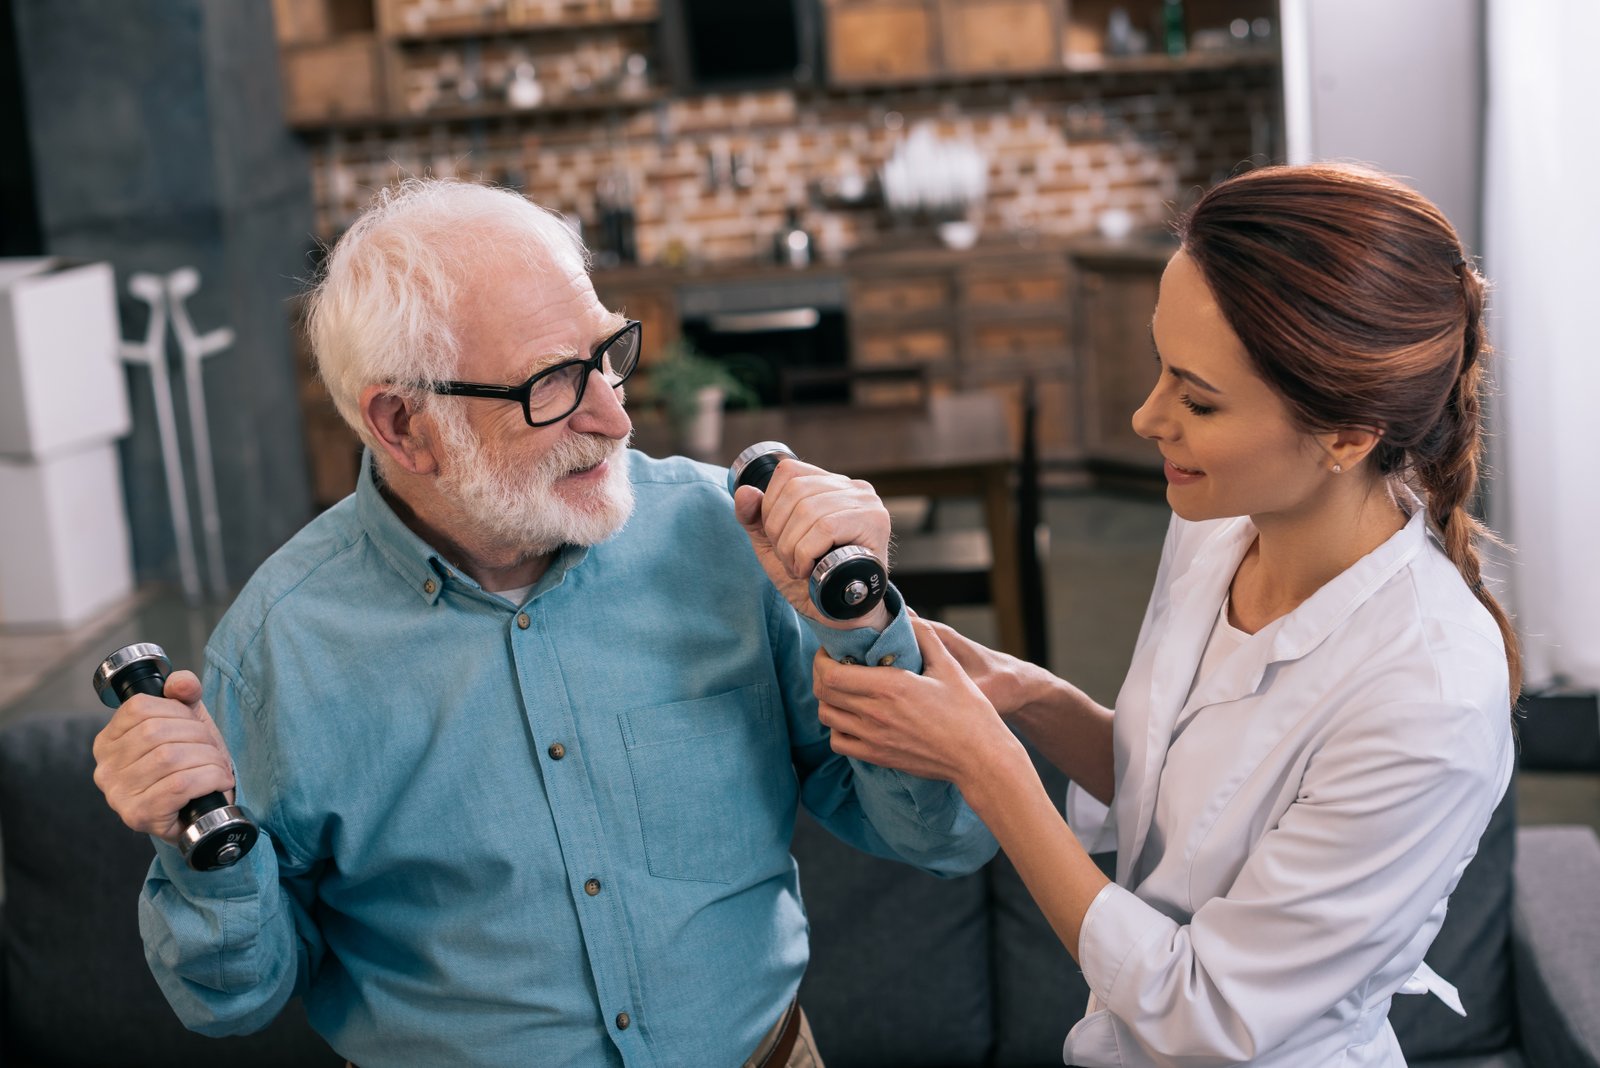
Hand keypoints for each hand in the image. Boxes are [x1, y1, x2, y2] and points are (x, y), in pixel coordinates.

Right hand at [92, 670, 236, 846]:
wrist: (200, 813)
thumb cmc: (190, 765)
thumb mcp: (187, 722)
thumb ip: (184, 695)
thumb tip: (181, 683)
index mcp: (108, 741)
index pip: (139, 708)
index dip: (177, 711)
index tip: (195, 725)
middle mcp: (106, 768)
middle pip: (156, 732)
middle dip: (198, 736)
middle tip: (214, 750)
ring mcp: (118, 794)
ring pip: (170, 757)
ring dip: (208, 758)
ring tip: (218, 766)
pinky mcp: (139, 815)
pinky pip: (180, 785)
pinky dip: (209, 778)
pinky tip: (219, 782)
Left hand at [733, 456, 891, 629]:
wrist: (841, 616)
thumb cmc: (812, 579)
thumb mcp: (773, 546)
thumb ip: (754, 519)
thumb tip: (744, 491)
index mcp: (831, 485)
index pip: (788, 471)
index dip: (771, 505)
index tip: (778, 538)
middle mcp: (853, 488)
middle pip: (795, 491)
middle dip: (780, 532)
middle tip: (789, 559)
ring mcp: (867, 504)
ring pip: (808, 510)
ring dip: (792, 548)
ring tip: (800, 568)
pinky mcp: (874, 523)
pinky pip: (825, 528)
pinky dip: (806, 554)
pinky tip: (810, 571)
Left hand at [812, 615, 1027, 786]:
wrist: (978, 756)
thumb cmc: (968, 711)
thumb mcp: (949, 666)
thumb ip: (925, 637)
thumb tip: (907, 618)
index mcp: (889, 687)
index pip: (831, 673)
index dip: (823, 658)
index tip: (832, 650)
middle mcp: (874, 713)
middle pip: (823, 692)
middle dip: (822, 673)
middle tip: (835, 664)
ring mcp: (873, 738)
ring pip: (827, 716)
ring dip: (828, 699)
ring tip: (844, 689)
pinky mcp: (877, 756)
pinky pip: (838, 742)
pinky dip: (837, 727)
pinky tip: (852, 718)